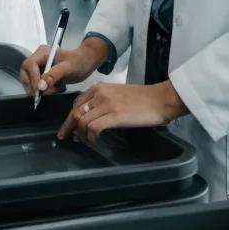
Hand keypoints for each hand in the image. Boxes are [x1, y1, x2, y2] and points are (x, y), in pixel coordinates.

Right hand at [19, 37, 109, 95]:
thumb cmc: (79, 62)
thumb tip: (40, 87)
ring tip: (56, 89)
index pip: (30, 65)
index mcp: (42, 52)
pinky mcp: (43, 74)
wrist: (86, 62)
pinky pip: (37, 84)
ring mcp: (39, 67)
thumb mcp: (68, 68)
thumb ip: (53, 76)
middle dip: (33, 85)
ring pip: (30, 80)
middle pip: (26, 72)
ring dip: (39, 89)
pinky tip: (57, 88)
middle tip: (43, 94)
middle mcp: (38, 58)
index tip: (39, 90)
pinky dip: (44, 90)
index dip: (33, 78)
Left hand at [59, 81, 187, 142]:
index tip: (68, 128)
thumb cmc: (142, 98)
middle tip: (67, 138)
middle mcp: (99, 94)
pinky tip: (95, 142)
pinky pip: (94, 127)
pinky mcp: (115, 115)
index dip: (70, 118)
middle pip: (76, 112)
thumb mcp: (117, 94)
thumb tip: (90, 117)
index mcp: (98, 88)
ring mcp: (106, 104)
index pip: (76, 103)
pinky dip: (91, 137)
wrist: (160, 99)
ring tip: (85, 142)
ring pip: (82, 121)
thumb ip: (102, 101)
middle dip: (69, 127)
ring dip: (81, 134)